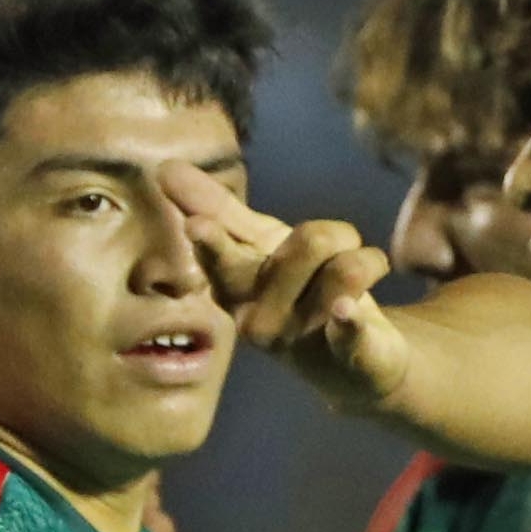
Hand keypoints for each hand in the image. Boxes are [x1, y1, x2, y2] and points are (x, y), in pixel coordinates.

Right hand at [167, 163, 412, 408]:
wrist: (348, 364)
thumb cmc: (297, 291)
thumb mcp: (259, 248)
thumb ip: (216, 209)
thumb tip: (164, 167)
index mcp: (235, 288)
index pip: (224, 257)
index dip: (214, 241)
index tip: (196, 226)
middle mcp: (259, 320)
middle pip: (307, 244)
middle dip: (331, 234)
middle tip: (340, 246)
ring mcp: (300, 343)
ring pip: (345, 268)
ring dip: (365, 261)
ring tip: (362, 277)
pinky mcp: (344, 359)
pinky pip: (349, 331)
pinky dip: (350, 321)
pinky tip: (346, 313)